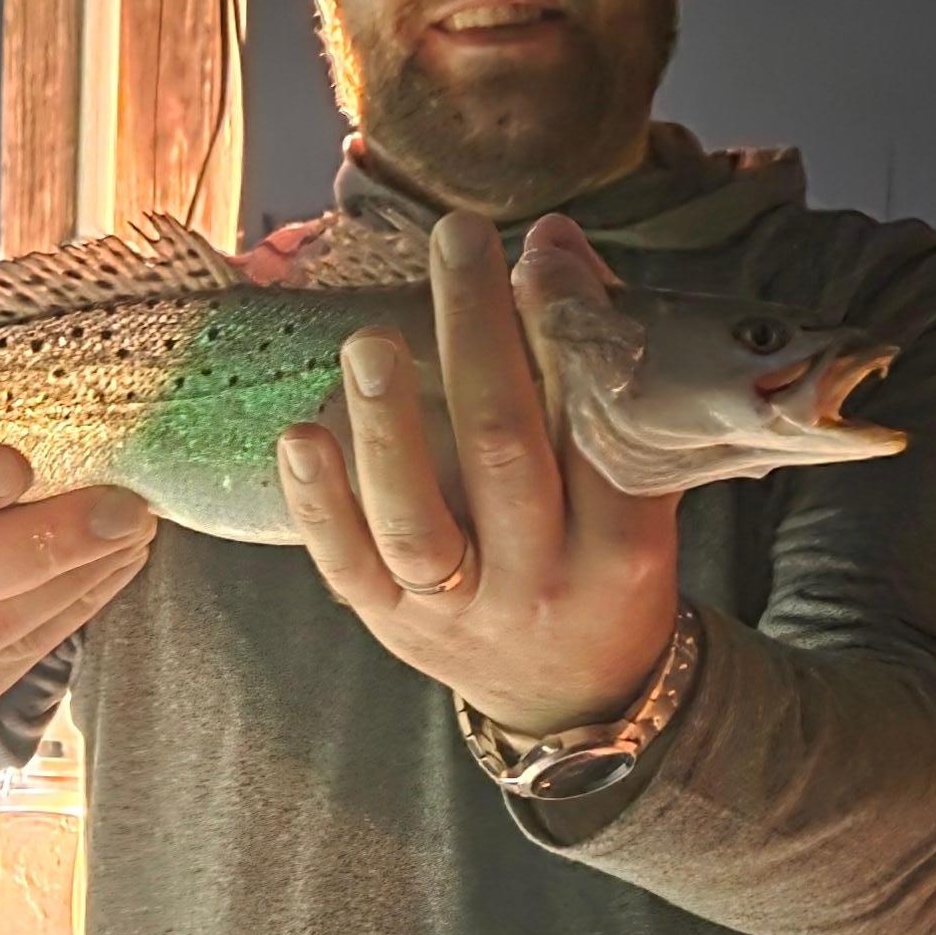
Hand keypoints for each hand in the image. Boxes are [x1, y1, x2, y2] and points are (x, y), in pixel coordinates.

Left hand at [275, 210, 681, 736]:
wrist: (571, 693)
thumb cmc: (604, 566)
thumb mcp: (637, 490)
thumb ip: (599, 377)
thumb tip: (552, 246)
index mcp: (621, 548)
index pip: (599, 432)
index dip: (569, 334)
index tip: (541, 252)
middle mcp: (542, 580)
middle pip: (504, 453)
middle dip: (477, 336)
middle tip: (456, 241)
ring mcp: (459, 609)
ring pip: (417, 521)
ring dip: (388, 425)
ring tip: (368, 341)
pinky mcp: (390, 622)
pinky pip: (348, 565)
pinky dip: (320, 502)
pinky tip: (299, 434)